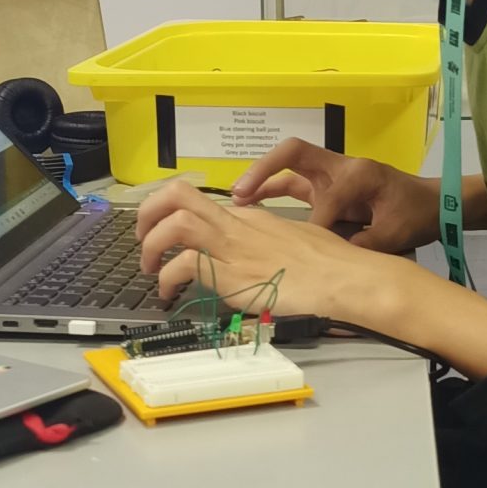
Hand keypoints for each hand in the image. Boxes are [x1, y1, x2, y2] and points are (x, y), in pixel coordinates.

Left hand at [134, 179, 390, 323]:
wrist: (344, 276)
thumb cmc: (330, 262)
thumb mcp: (294, 238)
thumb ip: (268, 238)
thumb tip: (255, 249)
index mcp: (249, 216)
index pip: (199, 200)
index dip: (170, 211)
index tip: (161, 228)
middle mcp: (236, 224)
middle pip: (177, 195)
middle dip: (148, 213)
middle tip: (142, 238)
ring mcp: (234, 248)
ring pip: (176, 223)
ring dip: (153, 244)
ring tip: (150, 267)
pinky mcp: (234, 274)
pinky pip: (187, 265)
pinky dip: (169, 278)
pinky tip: (169, 292)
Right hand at [231, 140, 438, 253]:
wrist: (433, 203)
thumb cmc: (416, 213)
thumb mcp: (395, 233)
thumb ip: (363, 244)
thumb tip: (333, 259)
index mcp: (359, 173)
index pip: (326, 198)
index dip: (317, 223)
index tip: (308, 247)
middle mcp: (340, 167)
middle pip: (294, 154)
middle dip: (264, 169)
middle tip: (239, 191)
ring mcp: (331, 175)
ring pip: (289, 169)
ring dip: (261, 180)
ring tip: (235, 198)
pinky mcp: (327, 187)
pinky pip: (294, 185)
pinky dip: (272, 191)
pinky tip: (251, 205)